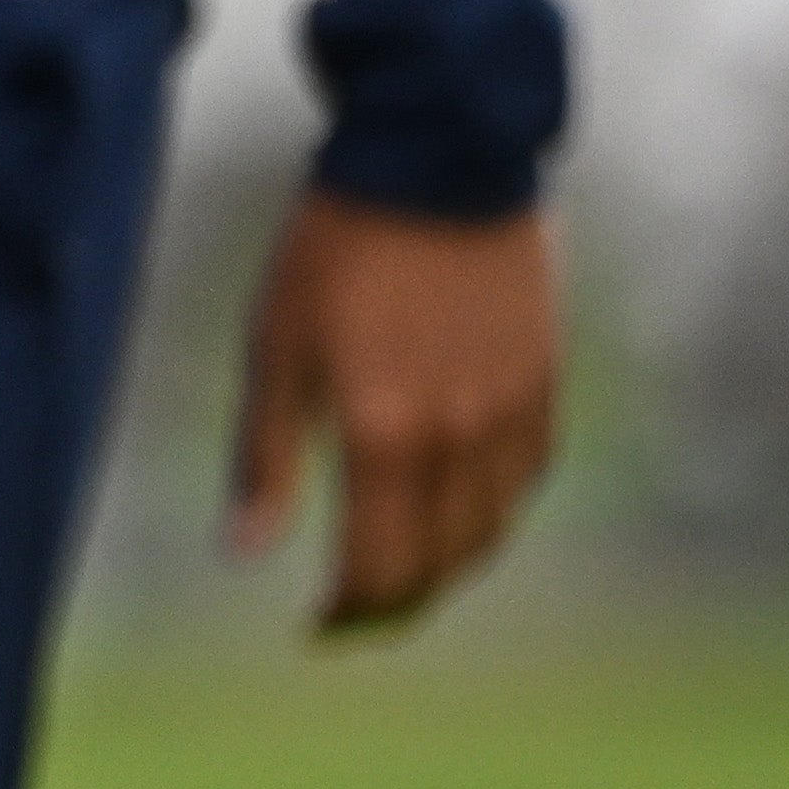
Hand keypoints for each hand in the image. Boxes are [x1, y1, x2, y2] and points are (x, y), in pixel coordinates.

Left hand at [227, 186, 562, 630]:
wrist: (436, 161)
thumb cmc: (334, 247)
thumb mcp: (274, 343)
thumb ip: (264, 454)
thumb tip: (243, 551)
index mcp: (385, 433)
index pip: (381, 567)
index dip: (351, 612)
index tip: (319, 627)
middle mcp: (459, 440)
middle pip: (442, 565)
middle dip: (398, 602)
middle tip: (356, 612)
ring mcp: (512, 415)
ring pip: (490, 533)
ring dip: (446, 565)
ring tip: (400, 567)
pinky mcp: (545, 386)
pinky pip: (525, 481)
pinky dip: (491, 512)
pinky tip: (455, 506)